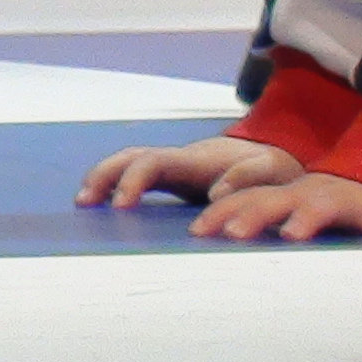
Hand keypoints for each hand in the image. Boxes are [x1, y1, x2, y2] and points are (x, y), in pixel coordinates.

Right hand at [77, 135, 300, 210]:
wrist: (276, 155)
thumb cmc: (273, 167)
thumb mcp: (270, 170)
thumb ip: (245, 179)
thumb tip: (215, 195)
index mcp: (194, 160)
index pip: (152, 163)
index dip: (132, 181)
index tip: (120, 205)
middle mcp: (177, 160)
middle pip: (129, 157)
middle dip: (104, 175)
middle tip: (85, 202)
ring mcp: (174, 168)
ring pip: (129, 164)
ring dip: (104, 178)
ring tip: (85, 203)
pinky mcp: (174, 178)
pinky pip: (138, 176)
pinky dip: (118, 185)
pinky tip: (107, 207)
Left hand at [187, 172, 361, 241]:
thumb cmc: (327, 205)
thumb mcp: (290, 206)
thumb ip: (257, 215)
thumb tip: (204, 234)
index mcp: (287, 196)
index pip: (247, 200)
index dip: (221, 212)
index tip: (196, 231)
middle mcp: (313, 196)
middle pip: (278, 202)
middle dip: (253, 216)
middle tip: (232, 234)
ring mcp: (352, 201)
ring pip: (330, 207)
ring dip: (310, 218)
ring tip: (294, 233)